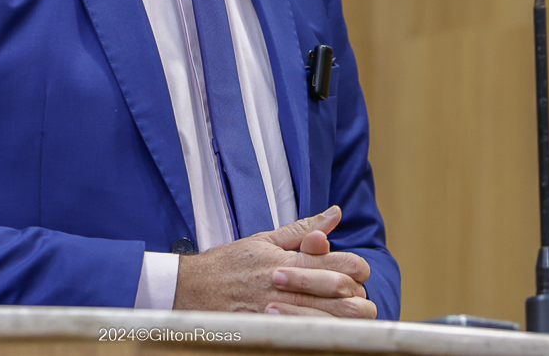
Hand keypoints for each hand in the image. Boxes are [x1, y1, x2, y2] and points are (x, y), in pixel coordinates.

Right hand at [173, 206, 375, 318]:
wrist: (192, 289)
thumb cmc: (230, 263)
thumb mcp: (265, 239)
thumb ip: (303, 229)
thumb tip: (335, 214)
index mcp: (288, 260)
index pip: (340, 263)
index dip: (357, 268)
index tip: (355, 272)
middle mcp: (286, 286)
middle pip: (341, 293)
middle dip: (356, 294)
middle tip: (354, 295)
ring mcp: (278, 312)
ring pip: (330, 320)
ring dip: (346, 317)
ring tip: (346, 315)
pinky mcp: (270, 330)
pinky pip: (306, 335)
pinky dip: (323, 333)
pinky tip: (327, 330)